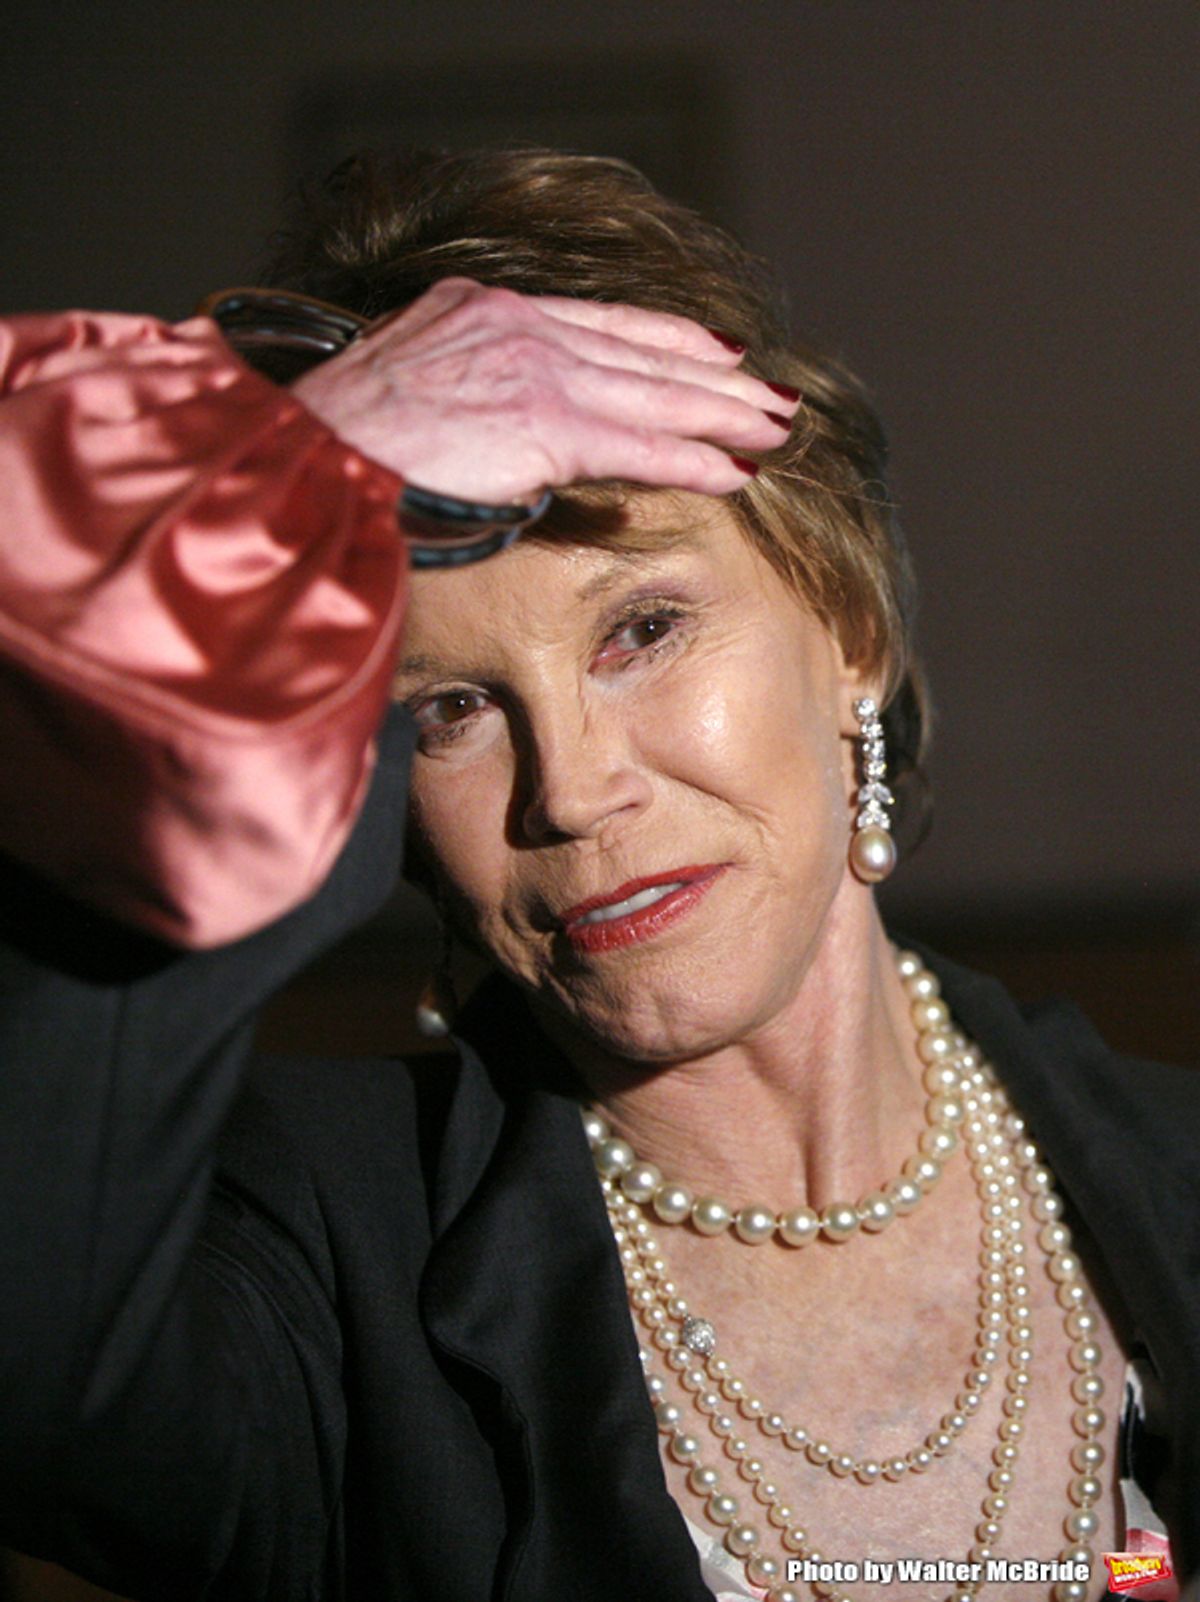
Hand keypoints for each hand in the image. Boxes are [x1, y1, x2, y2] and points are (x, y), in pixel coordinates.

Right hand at [292, 277, 796, 502]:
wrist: (299, 455)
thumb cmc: (333, 444)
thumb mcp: (406, 392)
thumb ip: (466, 396)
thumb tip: (500, 433)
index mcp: (482, 310)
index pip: (599, 321)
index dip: (667, 337)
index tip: (717, 347)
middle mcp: (515, 325)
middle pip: (640, 349)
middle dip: (715, 376)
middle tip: (771, 394)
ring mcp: (530, 368)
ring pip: (652, 392)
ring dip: (722, 415)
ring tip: (775, 429)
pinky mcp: (539, 421)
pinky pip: (637, 443)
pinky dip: (692, 458)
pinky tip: (735, 470)